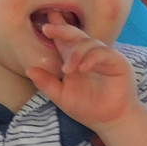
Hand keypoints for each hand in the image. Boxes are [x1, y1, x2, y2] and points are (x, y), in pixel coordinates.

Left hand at [25, 13, 137, 128]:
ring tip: (67, 69)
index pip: (64, 41)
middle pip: (76, 35)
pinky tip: (82, 68)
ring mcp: (104, 57)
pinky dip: (92, 58)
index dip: (55, 30)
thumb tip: (29, 69)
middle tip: (48, 28)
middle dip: (62, 29)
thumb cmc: (87, 108)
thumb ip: (46, 83)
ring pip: (89, 43)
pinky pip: (104, 53)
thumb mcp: (61, 96)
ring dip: (76, 53)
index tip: (42, 24)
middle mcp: (89, 55)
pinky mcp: (117, 62)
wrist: (109, 120)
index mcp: (74, 60)